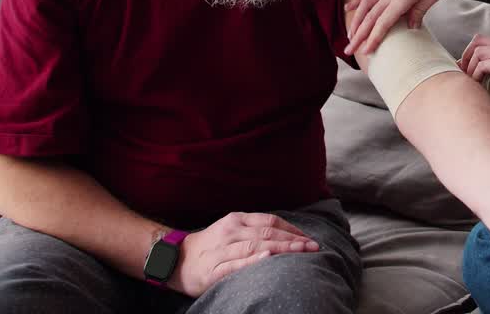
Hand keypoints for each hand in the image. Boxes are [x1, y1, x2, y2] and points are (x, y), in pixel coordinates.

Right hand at [167, 212, 318, 296]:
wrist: (175, 261)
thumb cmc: (211, 247)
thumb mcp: (232, 231)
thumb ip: (255, 231)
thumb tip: (288, 235)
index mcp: (236, 220)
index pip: (270, 221)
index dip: (292, 229)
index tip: (309, 238)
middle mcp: (230, 231)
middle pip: (267, 233)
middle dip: (294, 240)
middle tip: (314, 246)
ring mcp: (221, 250)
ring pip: (255, 246)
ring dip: (282, 249)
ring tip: (301, 252)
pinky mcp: (213, 270)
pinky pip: (236, 264)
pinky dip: (253, 261)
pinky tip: (268, 258)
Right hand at [344, 0, 449, 55]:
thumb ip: (421, 9)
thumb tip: (410, 28)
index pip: (386, 20)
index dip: (375, 36)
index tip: (367, 51)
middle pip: (371, 16)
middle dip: (359, 35)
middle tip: (349, 51)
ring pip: (366, 5)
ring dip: (355, 21)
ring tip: (349, 37)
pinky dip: (357, 1)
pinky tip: (347, 9)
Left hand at [460, 35, 489, 88]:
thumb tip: (483, 70)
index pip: (484, 39)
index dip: (470, 50)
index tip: (465, 64)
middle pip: (478, 41)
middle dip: (466, 55)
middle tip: (462, 69)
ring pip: (479, 52)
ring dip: (470, 66)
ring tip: (471, 78)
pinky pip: (483, 65)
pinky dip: (476, 73)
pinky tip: (478, 82)